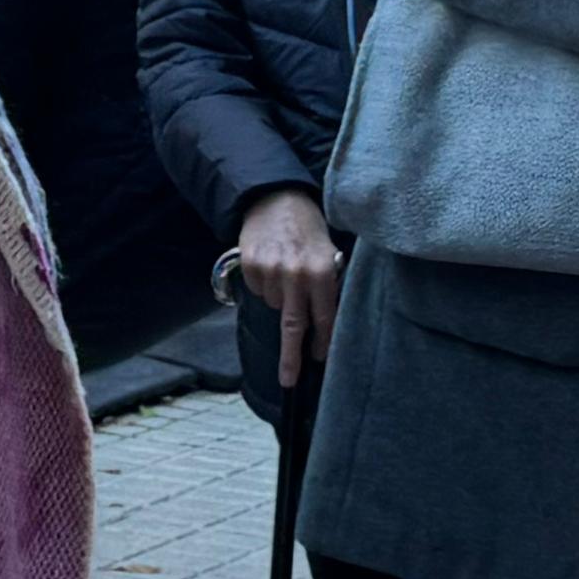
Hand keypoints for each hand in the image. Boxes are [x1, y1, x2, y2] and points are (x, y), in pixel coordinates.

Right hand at [236, 188, 345, 382]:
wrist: (274, 197)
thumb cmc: (308, 226)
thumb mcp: (328, 250)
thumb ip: (328, 282)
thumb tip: (326, 320)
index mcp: (322, 271)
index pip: (324, 316)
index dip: (323, 341)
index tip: (320, 359)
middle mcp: (296, 273)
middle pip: (293, 326)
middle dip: (291, 357)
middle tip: (288, 381)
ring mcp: (271, 271)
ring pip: (275, 305)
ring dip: (281, 300)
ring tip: (286, 272)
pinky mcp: (251, 267)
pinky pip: (259, 291)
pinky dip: (265, 286)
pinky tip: (271, 265)